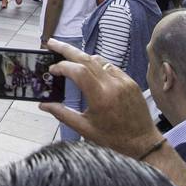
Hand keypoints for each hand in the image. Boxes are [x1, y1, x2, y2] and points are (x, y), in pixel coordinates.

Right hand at [39, 39, 162, 157]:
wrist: (143, 142)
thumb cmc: (112, 137)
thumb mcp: (84, 128)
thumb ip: (62, 113)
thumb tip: (43, 105)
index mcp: (100, 98)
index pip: (78, 71)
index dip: (61, 67)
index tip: (52, 70)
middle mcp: (113, 85)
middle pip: (86, 58)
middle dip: (66, 48)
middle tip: (51, 43)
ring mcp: (124, 81)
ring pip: (98, 60)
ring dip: (81, 57)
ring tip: (67, 57)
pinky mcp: (130, 82)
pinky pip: (110, 66)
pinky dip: (96, 65)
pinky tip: (88, 69)